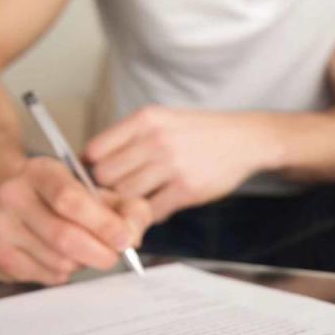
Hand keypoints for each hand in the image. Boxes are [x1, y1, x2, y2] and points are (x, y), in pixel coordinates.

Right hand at [0, 157, 150, 284]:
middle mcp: (12, 195)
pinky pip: (42, 277)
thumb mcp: (100, 191)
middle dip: (99, 252)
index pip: (70, 199)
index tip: (125, 239)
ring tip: (84, 251)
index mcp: (40, 171)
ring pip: (56, 261)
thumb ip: (128, 209)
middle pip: (63, 236)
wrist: (17, 200)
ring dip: (81, 263)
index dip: (103, 224)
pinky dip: (62, 274)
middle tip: (113, 255)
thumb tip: (131, 236)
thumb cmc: (66, 196)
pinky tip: (62, 258)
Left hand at [85, 107, 280, 221]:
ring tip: (134, 204)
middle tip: (113, 197)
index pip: (96, 150)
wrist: (245, 139)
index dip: (90, 169)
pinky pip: (152, 211)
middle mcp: (156, 139)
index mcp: (146, 119)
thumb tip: (89, 164)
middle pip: (106, 176)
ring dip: (126, 206)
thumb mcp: (162, 120)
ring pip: (126, 196)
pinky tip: (157, 205)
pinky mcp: (187, 189)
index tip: (95, 179)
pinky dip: (149, 215)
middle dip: (106, 190)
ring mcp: (173, 165)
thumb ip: (129, 138)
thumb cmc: (199, 132)